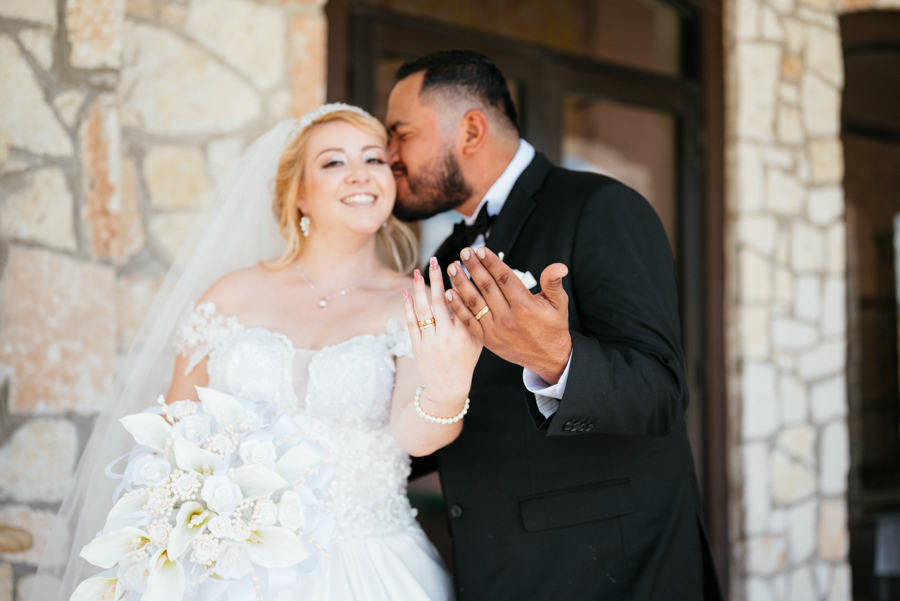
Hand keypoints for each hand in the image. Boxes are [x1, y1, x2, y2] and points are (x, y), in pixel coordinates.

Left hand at [403, 257, 482, 416]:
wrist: (448, 387)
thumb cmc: (465, 361)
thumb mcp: (477, 341)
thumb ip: (474, 318)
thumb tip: (472, 291)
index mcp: (465, 334)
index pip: (461, 302)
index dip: (457, 283)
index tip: (455, 267)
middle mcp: (447, 336)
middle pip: (440, 301)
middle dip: (436, 278)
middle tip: (435, 261)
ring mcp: (430, 340)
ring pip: (423, 309)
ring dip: (419, 288)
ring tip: (418, 271)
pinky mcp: (417, 345)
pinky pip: (411, 321)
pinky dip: (408, 306)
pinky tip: (407, 292)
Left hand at [446, 247, 571, 383]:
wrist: (549, 358)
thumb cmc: (553, 328)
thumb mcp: (559, 304)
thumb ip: (553, 282)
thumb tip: (558, 266)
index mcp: (525, 307)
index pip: (504, 278)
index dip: (491, 262)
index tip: (481, 250)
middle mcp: (508, 318)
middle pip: (486, 287)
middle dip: (473, 267)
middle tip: (464, 252)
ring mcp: (496, 330)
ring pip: (474, 302)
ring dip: (461, 283)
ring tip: (453, 268)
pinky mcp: (488, 340)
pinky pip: (469, 321)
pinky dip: (458, 307)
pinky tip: (450, 293)